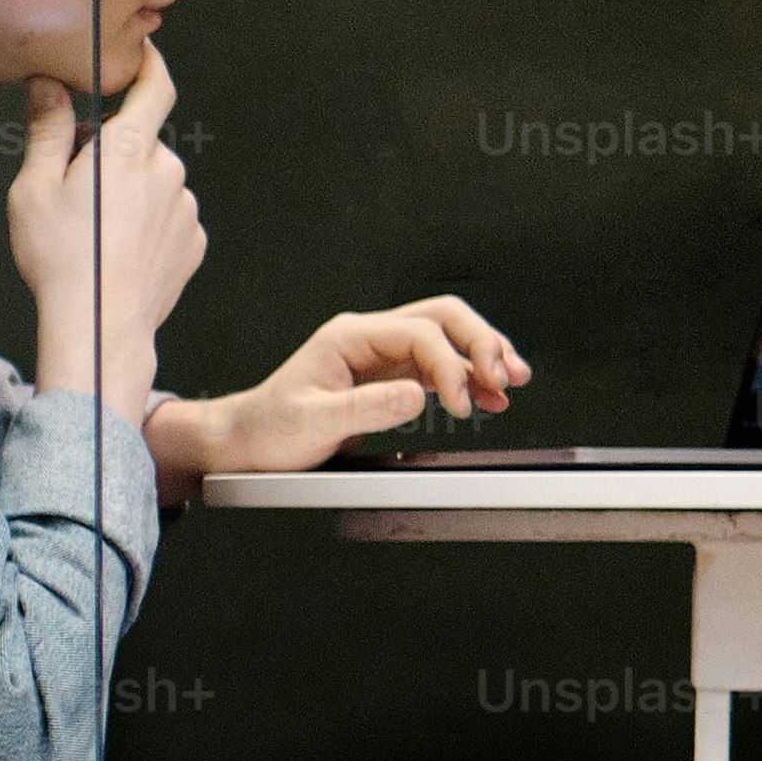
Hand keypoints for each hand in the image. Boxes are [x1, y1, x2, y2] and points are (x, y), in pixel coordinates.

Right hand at [5, 57, 206, 417]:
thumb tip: (47, 83)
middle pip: (140, 144)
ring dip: (130, 192)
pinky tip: (118, 251)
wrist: (99, 328)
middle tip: (74, 188)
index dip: (149, 64)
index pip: (154, 86)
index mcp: (127, 149)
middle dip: (112, 154)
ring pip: (154, 182)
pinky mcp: (193, 241)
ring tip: (95, 232)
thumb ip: (46, 129)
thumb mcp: (34, 188)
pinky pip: (168, 217)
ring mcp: (185, 208)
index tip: (139, 56)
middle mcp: (166, 170)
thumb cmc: (61, 259)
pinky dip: (146, 224)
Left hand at [146, 295, 531, 478]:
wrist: (249, 442)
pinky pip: (438, 368)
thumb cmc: (270, 429)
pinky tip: (488, 397)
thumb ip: (364, 408)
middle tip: (508, 378)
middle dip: (482, 343)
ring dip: (483, 357)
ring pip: (447, 339)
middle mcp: (369, 338)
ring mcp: (382, 355)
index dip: (450, 364)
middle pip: (442, 318)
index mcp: (349, 336)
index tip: (463, 404)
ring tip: (511, 384)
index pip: (418, 333)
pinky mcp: (389, 378)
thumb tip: (415, 395)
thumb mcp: (312, 422)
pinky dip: (467, 379)